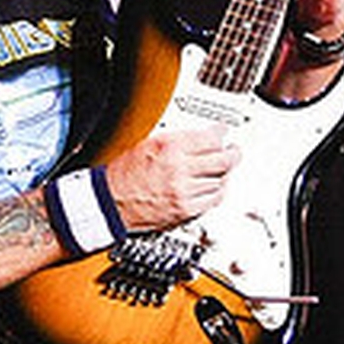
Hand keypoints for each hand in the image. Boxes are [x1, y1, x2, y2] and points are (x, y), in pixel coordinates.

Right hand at [102, 126, 240, 229]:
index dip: (221, 134)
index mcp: (169, 147)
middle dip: (232, 154)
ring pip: (220, 180)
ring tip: (222, 168)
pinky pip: (213, 200)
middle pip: (222, 160)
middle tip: (233, 151)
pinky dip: (218, 191)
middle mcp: (179, 169)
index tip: (223, 133)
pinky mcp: (185, 210)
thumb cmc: (124, 174)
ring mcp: (184, 192)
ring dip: (224, 173)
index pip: (210, 138)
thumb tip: (201, 136)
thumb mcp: (149, 143)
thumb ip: (178, 139)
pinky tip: (215, 187)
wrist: (110, 201)